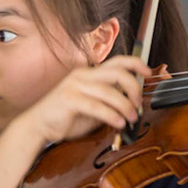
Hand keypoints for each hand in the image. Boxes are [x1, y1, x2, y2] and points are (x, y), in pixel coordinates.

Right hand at [14, 57, 150, 149]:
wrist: (38, 126)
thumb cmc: (66, 117)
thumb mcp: (93, 106)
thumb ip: (110, 100)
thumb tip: (134, 102)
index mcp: (89, 73)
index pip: (117, 61)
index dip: (136, 64)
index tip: (149, 73)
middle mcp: (82, 75)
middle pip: (118, 73)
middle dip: (134, 88)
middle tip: (138, 104)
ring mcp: (75, 86)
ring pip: (110, 91)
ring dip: (125, 106)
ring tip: (131, 118)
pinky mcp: (69, 100)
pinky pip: (97, 106)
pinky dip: (112, 115)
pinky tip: (119, 123)